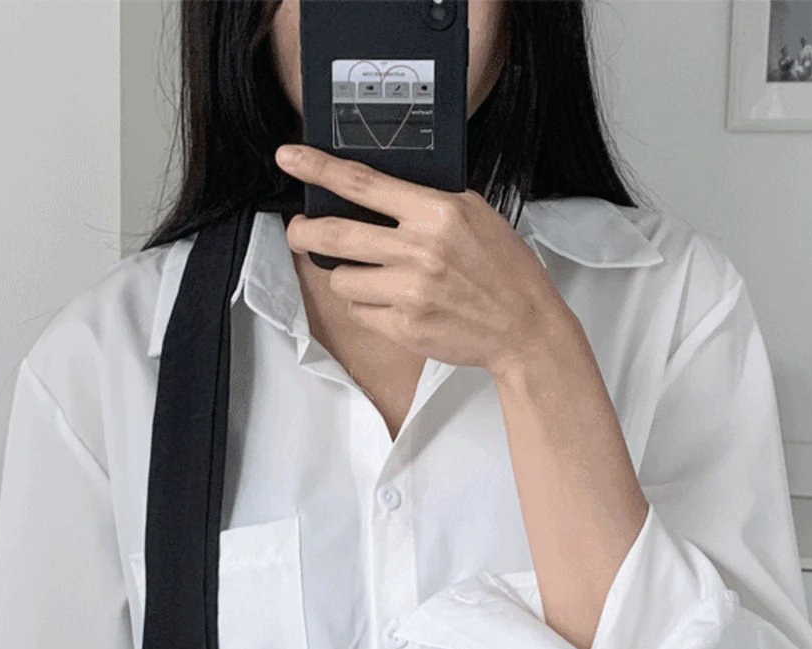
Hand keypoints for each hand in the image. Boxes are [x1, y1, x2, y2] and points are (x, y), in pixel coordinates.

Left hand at [276, 144, 577, 379]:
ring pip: (342, 279)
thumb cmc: (502, 267)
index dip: (318, 168)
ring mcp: (408, 293)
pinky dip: (366, 306)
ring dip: (345, 276)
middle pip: (336, 234)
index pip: (362, 183)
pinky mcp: (404, 328)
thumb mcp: (473, 214)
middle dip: (305, 232)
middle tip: (298, 231)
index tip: (288, 157)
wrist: (523, 326)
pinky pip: (359, 312)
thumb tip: (375, 191)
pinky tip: (391, 302)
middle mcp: (418, 251)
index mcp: (435, 212)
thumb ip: (426, 201)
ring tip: (368, 275)